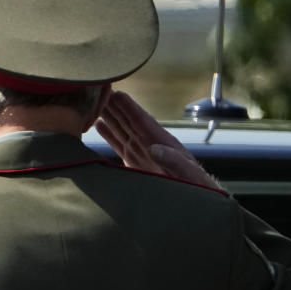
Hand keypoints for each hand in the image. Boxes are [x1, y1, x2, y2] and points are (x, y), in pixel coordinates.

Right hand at [96, 90, 221, 188]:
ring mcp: (141, 152)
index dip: (129, 107)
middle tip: (98, 89)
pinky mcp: (134, 163)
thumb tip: (155, 147)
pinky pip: (118, 144)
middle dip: (114, 105)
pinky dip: (108, 134)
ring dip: (108, 115)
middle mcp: (149, 144)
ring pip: (121, 129)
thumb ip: (174, 161)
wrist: (193, 200)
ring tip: (95, 102)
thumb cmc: (195, 187)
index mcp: (162, 143)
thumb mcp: (189, 175)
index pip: (142, 121)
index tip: (115, 93)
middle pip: (128, 120)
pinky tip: (99, 125)